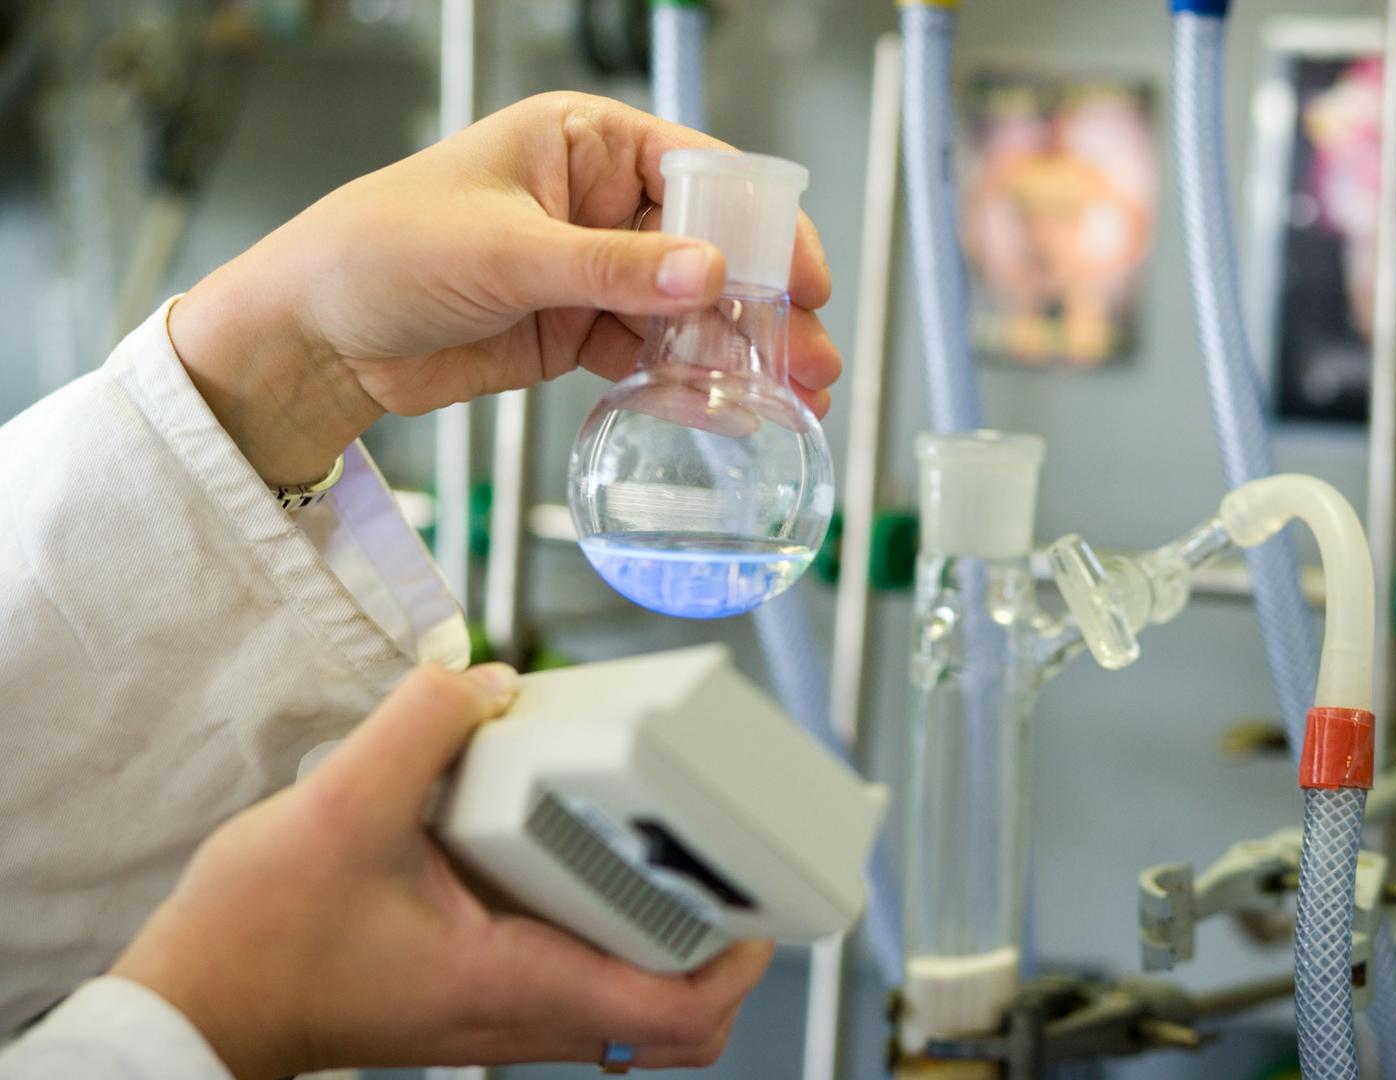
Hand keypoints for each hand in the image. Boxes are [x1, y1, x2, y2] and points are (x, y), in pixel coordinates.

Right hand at [110, 664, 772, 1078]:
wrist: (196, 1003)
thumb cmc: (257, 940)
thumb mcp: (339, 807)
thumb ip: (422, 727)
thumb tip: (488, 680)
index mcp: (515, 981)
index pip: (678, 1017)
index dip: (742, 961)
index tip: (759, 893)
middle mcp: (522, 1010)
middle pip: (672, 1009)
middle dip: (716, 930)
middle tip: (720, 842)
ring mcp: (502, 1008)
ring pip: (627, 989)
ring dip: (658, 921)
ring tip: (658, 830)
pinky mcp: (478, 987)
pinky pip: (575, 964)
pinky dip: (597, 913)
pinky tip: (569, 840)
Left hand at [168, 92, 840, 484]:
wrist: (312, 340)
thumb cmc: (378, 251)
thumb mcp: (506, 253)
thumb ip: (615, 269)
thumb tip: (712, 274)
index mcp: (580, 144)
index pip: (696, 172)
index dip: (759, 225)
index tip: (804, 278)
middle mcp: (593, 203)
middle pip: (704, 248)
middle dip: (761, 304)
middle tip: (810, 356)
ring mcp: (588, 271)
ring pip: (684, 310)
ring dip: (734, 353)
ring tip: (788, 396)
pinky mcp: (573, 330)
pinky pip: (647, 355)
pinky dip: (683, 383)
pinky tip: (721, 409)